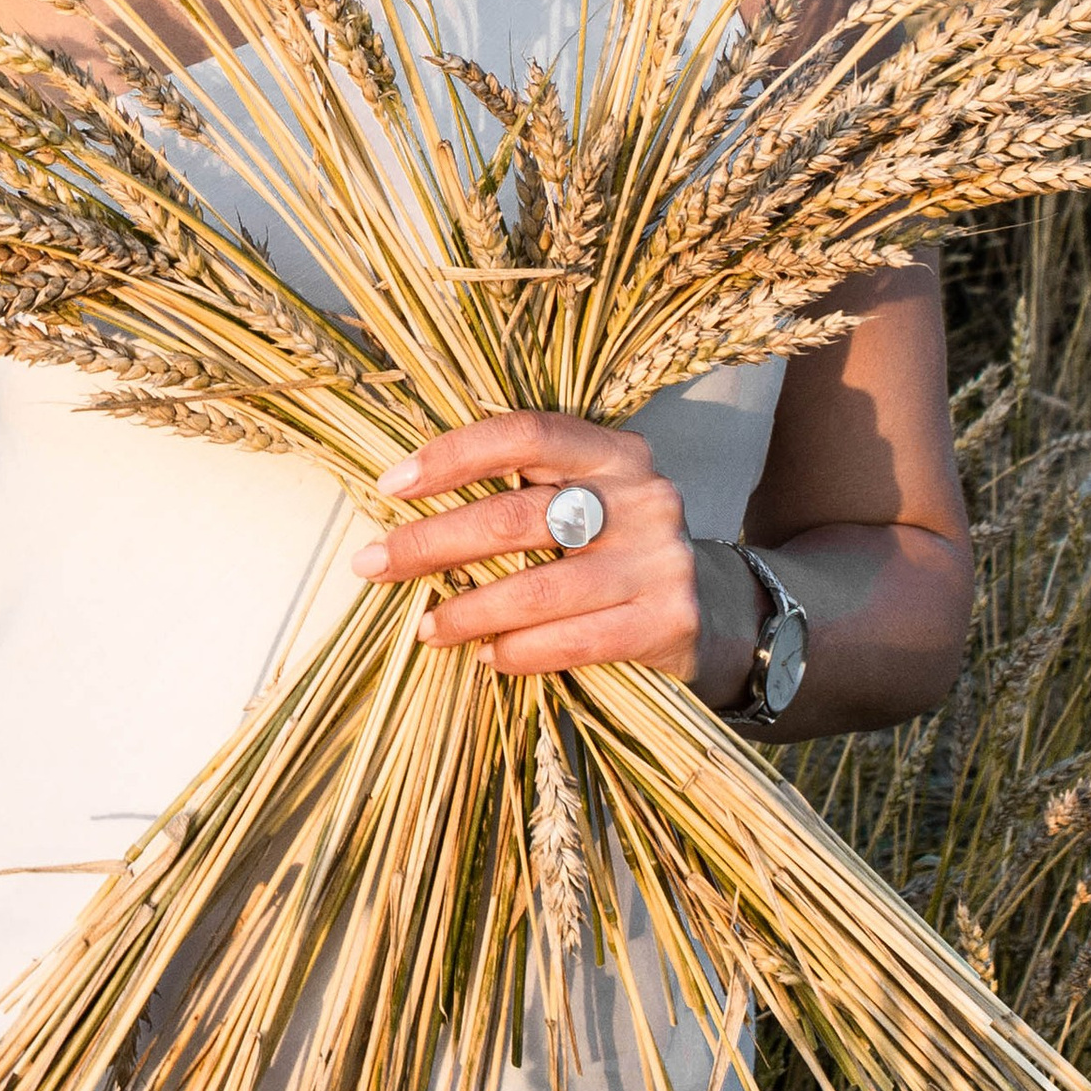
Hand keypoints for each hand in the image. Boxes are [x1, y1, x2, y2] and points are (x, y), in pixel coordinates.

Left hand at [352, 410, 745, 692]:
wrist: (718, 610)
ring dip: (468, 611)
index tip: (390, 486)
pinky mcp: (666, 619)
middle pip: (515, 516)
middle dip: (431, 543)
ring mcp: (660, 559)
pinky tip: (486, 656)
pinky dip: (518, 651)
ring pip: (538, 588)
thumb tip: (408, 506)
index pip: (523, 434)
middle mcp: (642, 495)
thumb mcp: (588, 498)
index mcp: (613, 451)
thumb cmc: (620, 548)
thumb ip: (525, 489)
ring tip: (427, 627)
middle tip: (373, 564)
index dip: (452, 455)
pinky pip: (572, 640)